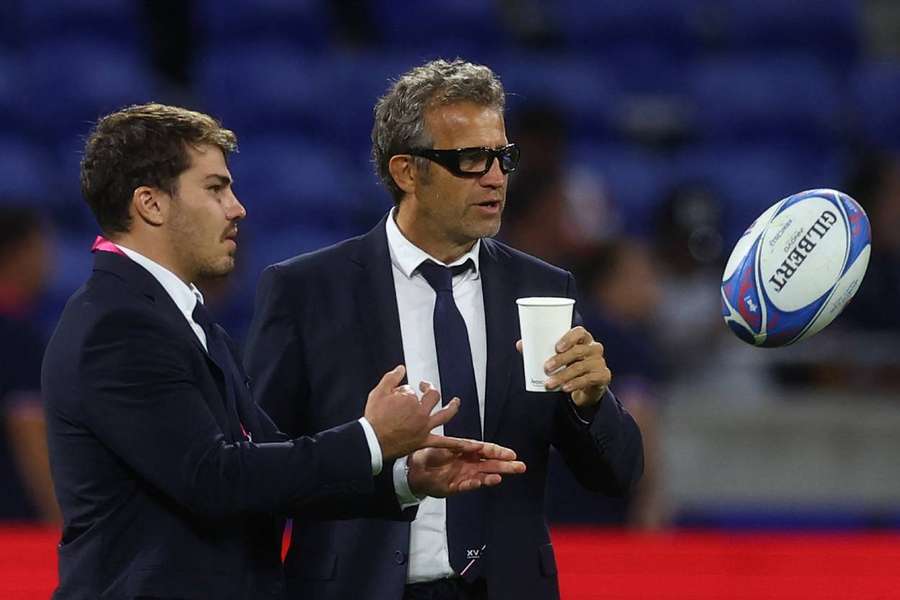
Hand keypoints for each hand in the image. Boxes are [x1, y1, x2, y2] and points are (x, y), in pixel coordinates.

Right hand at [364, 366, 470, 459]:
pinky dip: (458, 444)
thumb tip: (402, 368)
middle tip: (424, 386)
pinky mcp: (423, 441)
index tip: (395, 397)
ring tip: (456, 402)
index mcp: (411, 399)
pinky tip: (471, 445)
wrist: (372, 441)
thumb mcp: (378, 392)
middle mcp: (421, 412)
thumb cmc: (374, 417)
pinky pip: (444, 443)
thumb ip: (392, 378)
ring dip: (453, 407)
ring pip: (445, 414)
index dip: (404, 392)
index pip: (412, 390)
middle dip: (429, 389)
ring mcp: (424, 427)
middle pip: (432, 396)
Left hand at [407, 442, 526, 497]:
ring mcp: (464, 475)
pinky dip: (475, 484)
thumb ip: (462, 446)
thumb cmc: (429, 454)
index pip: (487, 450)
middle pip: (490, 464)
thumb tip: (478, 446)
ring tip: (502, 476)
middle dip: (505, 465)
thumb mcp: (446, 446)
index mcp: (468, 451)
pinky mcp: (456, 486)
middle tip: (520, 467)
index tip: (512, 454)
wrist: (414, 469)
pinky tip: (483, 482)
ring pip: (483, 475)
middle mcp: (469, 463)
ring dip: (493, 476)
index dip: (500, 452)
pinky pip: (468, 485)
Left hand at [515, 326, 610, 407]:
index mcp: (583, 338)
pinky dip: (575, 384)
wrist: (586, 386)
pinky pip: (588, 379)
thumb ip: (540, 349)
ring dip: (563, 376)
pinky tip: (565, 388)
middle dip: (561, 360)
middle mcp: (594, 347)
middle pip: (579, 351)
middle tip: (546, 368)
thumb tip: (520, 344)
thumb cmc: (569, 364)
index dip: (569, 338)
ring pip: (581, 367)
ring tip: (549, 384)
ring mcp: (600, 362)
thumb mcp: (557, 356)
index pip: (580, 332)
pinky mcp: (603, 376)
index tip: (556, 347)